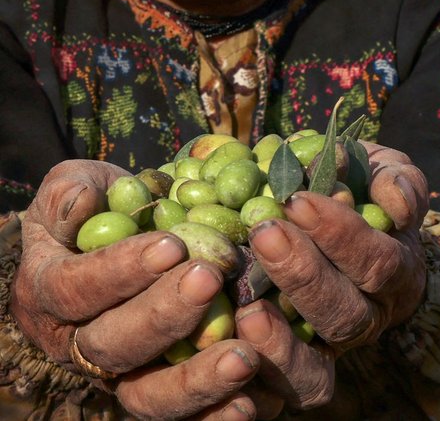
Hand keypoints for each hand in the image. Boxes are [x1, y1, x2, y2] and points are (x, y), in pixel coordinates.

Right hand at [11, 160, 260, 420]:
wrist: (118, 229)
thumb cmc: (98, 202)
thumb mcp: (74, 182)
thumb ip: (69, 191)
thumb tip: (82, 203)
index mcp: (47, 291)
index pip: (74, 288)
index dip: (119, 270)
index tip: (170, 245)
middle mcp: (76, 342)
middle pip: (112, 345)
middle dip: (163, 316)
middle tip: (208, 279)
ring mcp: (118, 372)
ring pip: (146, 395)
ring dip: (195, 380)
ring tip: (243, 356)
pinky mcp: (157, 388)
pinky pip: (181, 417)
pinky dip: (213, 415)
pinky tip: (250, 403)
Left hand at [240, 144, 426, 411]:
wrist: (329, 217)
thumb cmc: (354, 186)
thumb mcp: (378, 170)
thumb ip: (390, 178)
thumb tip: (395, 201)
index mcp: (395, 269)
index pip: (377, 261)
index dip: (340, 235)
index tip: (297, 200)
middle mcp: (369, 316)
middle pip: (345, 313)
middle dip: (303, 274)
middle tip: (265, 233)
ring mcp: (334, 346)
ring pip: (317, 363)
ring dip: (280, 334)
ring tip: (248, 304)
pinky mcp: (298, 369)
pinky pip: (290, 385)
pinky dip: (268, 364)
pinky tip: (240, 330)